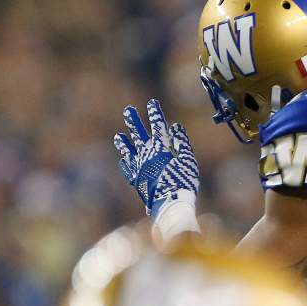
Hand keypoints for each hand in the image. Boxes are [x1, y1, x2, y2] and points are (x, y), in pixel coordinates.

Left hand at [113, 99, 199, 215]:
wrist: (170, 202)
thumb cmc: (183, 180)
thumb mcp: (188, 160)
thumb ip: (182, 142)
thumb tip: (175, 127)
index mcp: (161, 147)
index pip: (157, 125)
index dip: (155, 114)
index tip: (151, 103)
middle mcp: (147, 153)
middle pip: (138, 134)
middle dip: (134, 121)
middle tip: (128, 111)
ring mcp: (139, 166)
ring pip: (129, 150)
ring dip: (124, 142)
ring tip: (119, 136)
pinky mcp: (136, 179)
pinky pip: (128, 168)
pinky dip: (125, 163)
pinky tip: (123, 161)